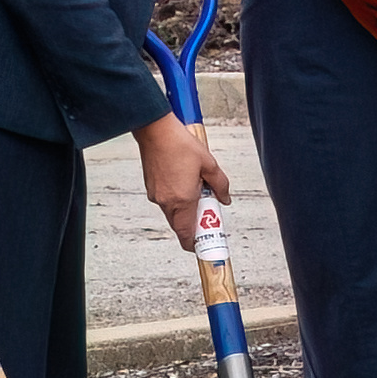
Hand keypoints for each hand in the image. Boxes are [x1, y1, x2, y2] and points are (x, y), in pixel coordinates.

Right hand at [132, 113, 219, 243]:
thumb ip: (220, 186)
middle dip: (194, 226)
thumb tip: (225, 199)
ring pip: (173, 214)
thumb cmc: (181, 145)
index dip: (195, 244)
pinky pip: (166, 202)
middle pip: (180, 226)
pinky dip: (177, 201)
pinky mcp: (151, 188)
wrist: (155, 131)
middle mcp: (166, 202)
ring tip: (198, 192)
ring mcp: (156, 196)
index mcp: (182, 200)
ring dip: (186, 211)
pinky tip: (185, 184)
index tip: (203, 246)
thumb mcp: (209, 165)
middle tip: (207, 217)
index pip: (187, 233)